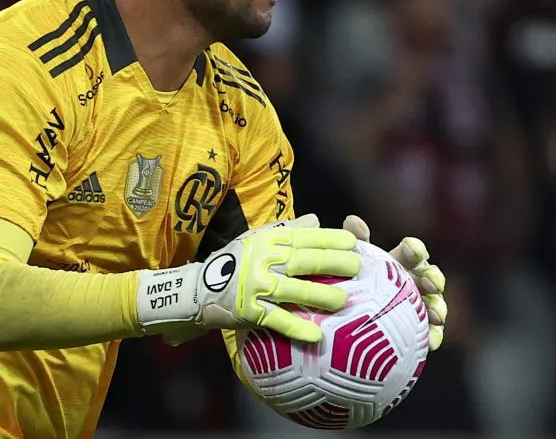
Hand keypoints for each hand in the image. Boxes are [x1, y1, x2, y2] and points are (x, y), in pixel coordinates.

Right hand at [138, 214, 360, 342]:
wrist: (198, 288)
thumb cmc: (234, 262)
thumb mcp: (257, 239)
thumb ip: (287, 230)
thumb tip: (316, 219)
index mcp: (267, 240)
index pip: (304, 237)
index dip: (329, 239)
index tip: (353, 241)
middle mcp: (263, 260)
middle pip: (304, 260)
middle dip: (334, 262)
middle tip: (358, 266)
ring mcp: (256, 286)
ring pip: (294, 289)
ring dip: (321, 295)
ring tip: (344, 300)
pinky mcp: (249, 311)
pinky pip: (277, 320)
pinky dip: (296, 328)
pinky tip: (316, 335)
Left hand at [342, 216, 446, 350]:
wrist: (340, 326)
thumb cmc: (346, 286)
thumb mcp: (347, 263)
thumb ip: (353, 243)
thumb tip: (352, 220)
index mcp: (397, 264)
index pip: (411, 251)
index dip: (415, 248)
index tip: (410, 249)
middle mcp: (411, 284)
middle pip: (430, 277)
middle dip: (433, 277)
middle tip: (430, 283)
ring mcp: (417, 308)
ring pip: (435, 304)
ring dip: (439, 306)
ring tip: (435, 313)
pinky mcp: (417, 332)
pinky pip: (431, 334)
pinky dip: (434, 335)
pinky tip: (431, 341)